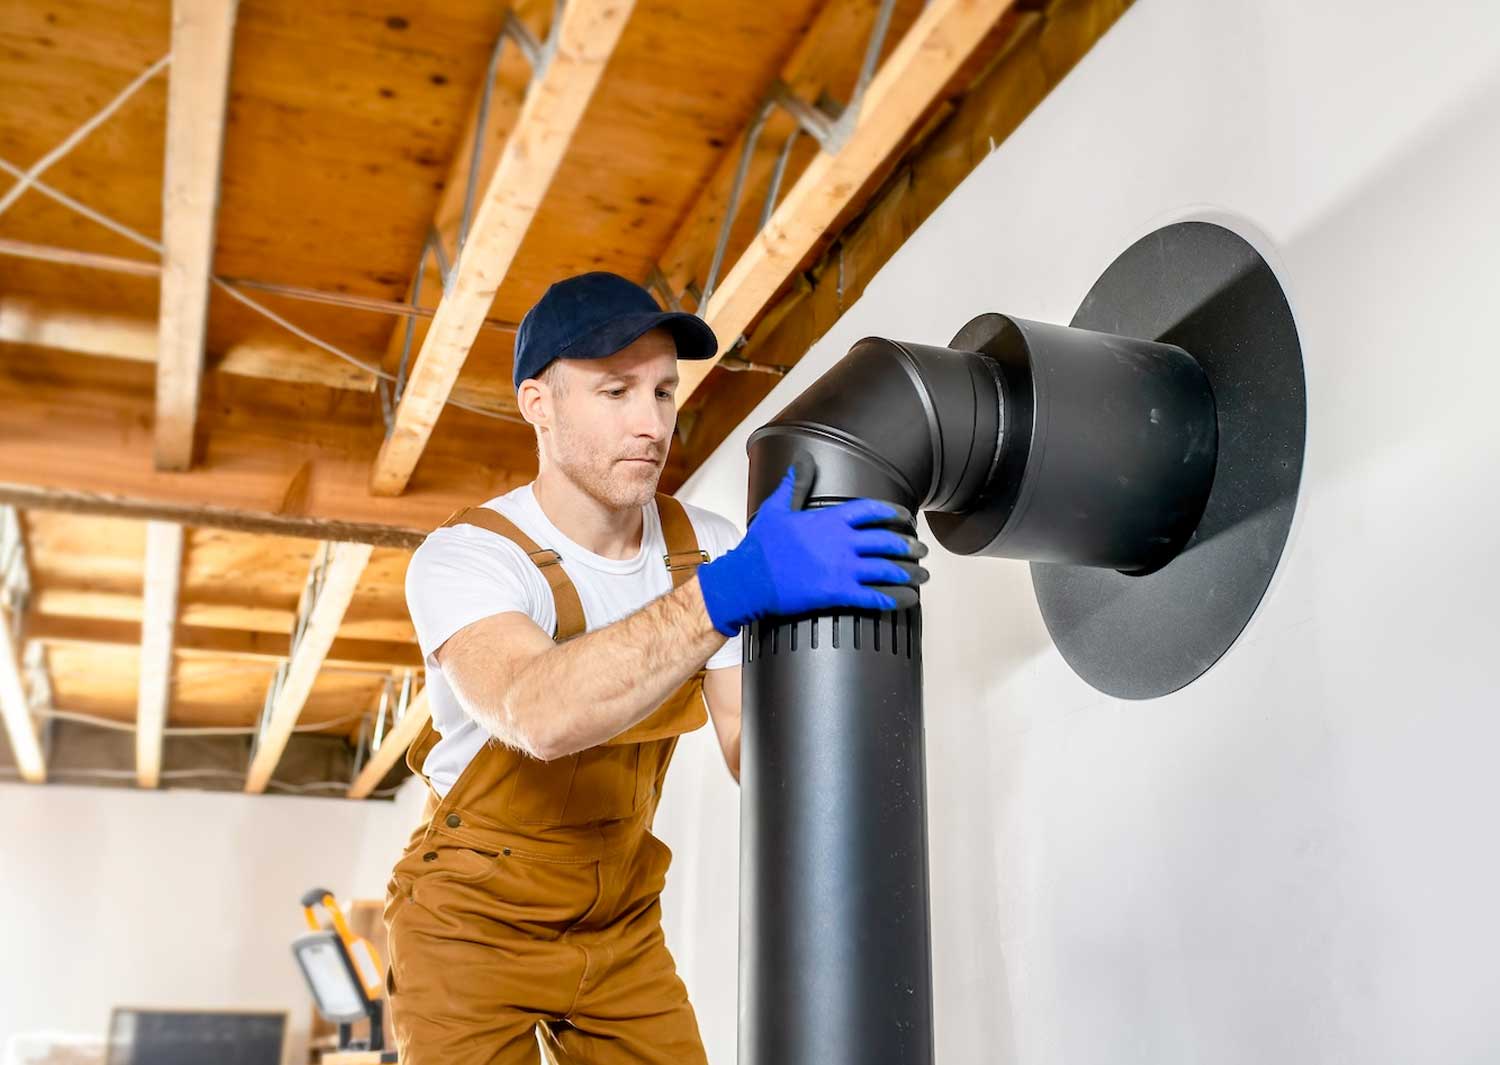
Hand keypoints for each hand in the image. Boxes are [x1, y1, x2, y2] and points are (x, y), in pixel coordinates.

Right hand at [696, 453, 929, 635]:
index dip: (894, 513)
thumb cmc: (762, 546)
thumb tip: (802, 460)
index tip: (906, 518)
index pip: (872, 510)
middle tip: (921, 550)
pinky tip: (908, 599)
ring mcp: (843, 568)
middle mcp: (842, 542)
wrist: (749, 578)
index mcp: (831, 520)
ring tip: (922, 575)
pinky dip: (896, 598)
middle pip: (887, 540)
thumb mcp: (777, 508)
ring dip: (909, 572)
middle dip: (909, 545)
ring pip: (888, 569)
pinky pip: (876, 597)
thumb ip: (796, 484)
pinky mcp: (838, 593)